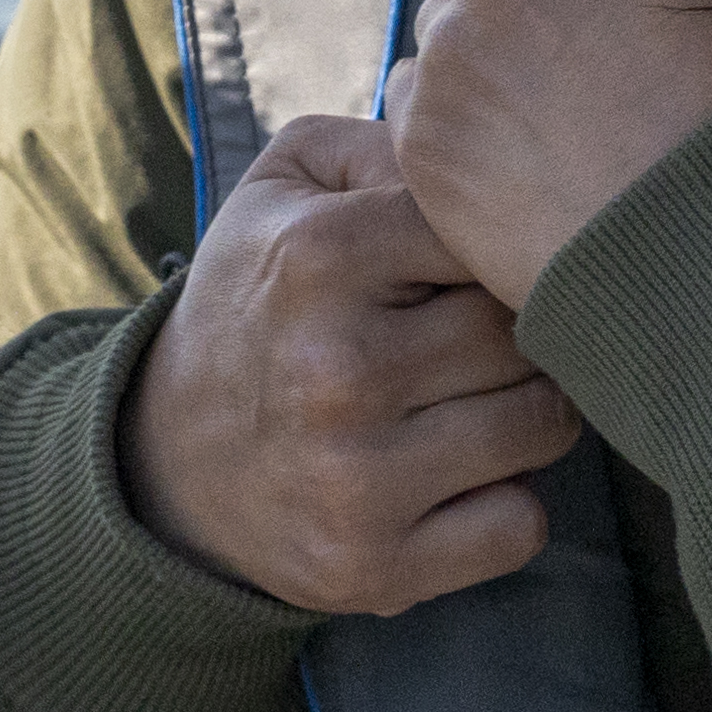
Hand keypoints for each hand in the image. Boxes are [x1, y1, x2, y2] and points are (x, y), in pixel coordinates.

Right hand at [114, 110, 582, 612]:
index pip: (485, 229)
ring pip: (544, 423)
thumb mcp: (282, 189)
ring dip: (526, 410)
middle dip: (515, 326)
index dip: (489, 243)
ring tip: (472, 398)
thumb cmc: (256, 302)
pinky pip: (522, 525)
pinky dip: (506, 502)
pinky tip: (457, 478)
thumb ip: (386, 145)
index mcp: (316, 258)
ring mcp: (359, 478)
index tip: (462, 263)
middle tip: (475, 333)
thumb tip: (490, 160)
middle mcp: (338, 369)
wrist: (167, 461)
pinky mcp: (379, 567)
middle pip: (524, 328)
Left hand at [394, 0, 711, 306]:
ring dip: (473, 51)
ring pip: (438, 18)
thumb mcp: (705, 4)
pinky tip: (510, 164)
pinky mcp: (419, 119)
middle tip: (548, 47)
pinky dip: (448, 119)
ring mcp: (452, 38)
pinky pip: (412, 92)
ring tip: (541, 121)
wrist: (708, 255)